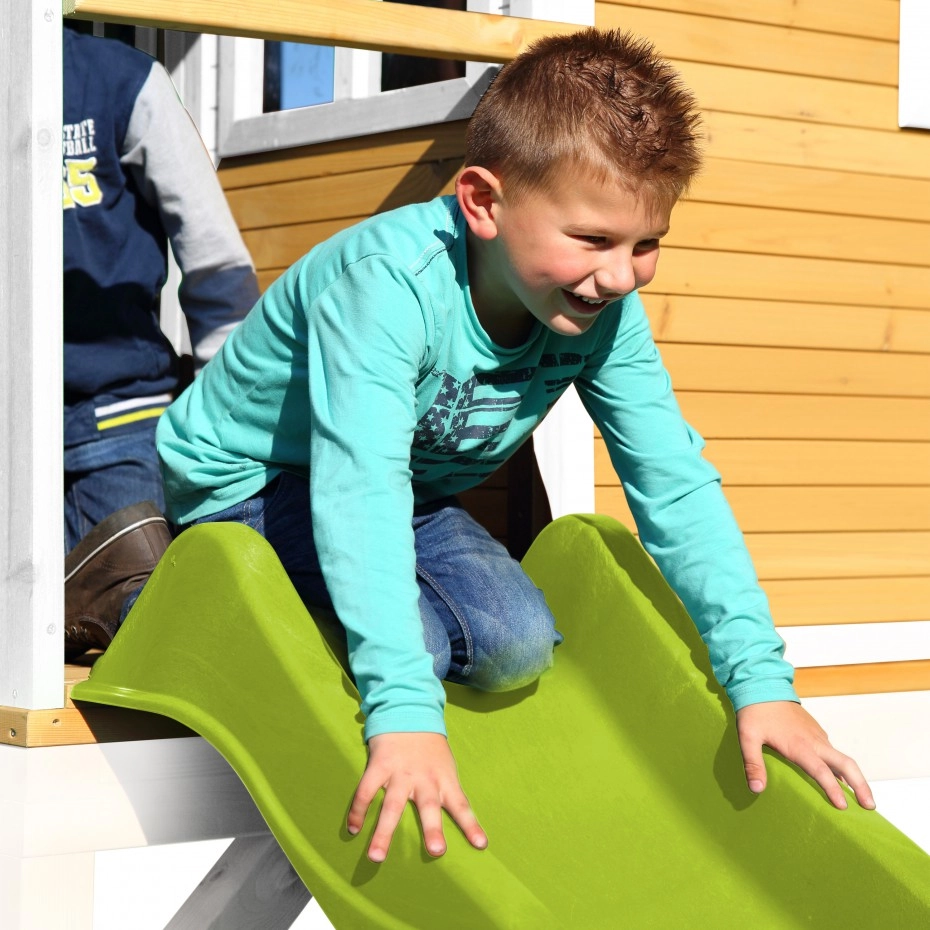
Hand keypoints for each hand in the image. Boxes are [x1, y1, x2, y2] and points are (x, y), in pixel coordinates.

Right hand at [347, 731, 487, 862]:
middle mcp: (424, 778)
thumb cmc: (430, 747)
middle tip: (436, 851)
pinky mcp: (379, 765)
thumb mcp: (445, 766)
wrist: (408, 709)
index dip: (470, 825)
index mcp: (444, 778)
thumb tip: (455, 820)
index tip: (480, 845)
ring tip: (376, 857)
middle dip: (433, 829)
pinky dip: (358, 810)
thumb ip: (446, 791)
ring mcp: (400, 772)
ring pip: (392, 805)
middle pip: (429, 806)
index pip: (461, 804)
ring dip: (384, 832)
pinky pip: (366, 791)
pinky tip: (353, 829)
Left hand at [735, 701, 874, 810]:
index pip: (822, 771)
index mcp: (800, 746)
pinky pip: (833, 752)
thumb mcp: (747, 737)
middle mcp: (814, 741)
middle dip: (861, 785)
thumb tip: (757, 788)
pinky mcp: (816, 731)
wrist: (762, 684)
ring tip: (859, 799)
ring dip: (854, 777)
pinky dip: (841, 767)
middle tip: (870, 807)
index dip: (833, 789)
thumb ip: (753, 763)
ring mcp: (817, 735)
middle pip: (846, 764)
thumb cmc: (754, 712)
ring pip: (842, 758)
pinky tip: (838, 777)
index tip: (843, 807)